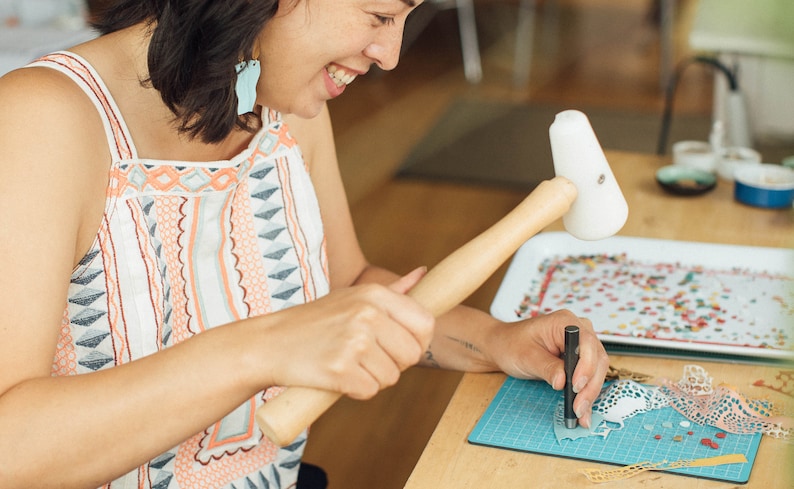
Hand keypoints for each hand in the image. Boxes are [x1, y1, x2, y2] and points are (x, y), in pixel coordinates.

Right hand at [257, 267, 434, 399]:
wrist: (271, 343)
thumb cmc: (316, 321)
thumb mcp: (353, 296)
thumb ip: (392, 290)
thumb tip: (422, 273)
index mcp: (375, 294)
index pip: (425, 323)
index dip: (418, 341)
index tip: (401, 348)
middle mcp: (367, 314)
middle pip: (412, 354)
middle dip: (395, 364)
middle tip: (368, 359)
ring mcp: (354, 341)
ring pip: (392, 377)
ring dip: (374, 378)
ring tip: (350, 364)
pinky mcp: (340, 369)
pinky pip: (370, 391)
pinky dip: (357, 391)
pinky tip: (339, 377)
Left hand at [488, 309, 607, 427]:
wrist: (504, 346)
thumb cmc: (512, 344)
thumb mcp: (526, 356)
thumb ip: (546, 367)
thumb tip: (563, 381)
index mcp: (564, 322)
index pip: (586, 342)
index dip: (586, 365)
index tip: (576, 385)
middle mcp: (578, 330)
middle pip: (596, 359)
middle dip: (589, 386)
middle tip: (578, 407)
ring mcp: (581, 344)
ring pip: (597, 370)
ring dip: (590, 393)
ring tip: (580, 414)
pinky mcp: (580, 358)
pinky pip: (590, 376)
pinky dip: (587, 394)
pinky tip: (583, 410)